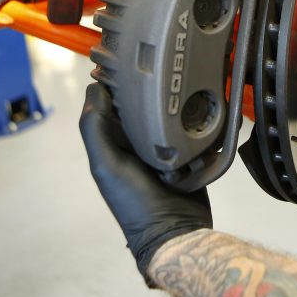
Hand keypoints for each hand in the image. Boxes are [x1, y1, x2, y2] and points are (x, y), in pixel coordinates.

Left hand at [79, 83, 212, 282]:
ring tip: (188, 110)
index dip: (123, 79)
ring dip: (182, 111)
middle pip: (149, 101)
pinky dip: (199, 127)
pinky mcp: (192, 152)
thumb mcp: (106, 165)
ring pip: (176, 112)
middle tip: (172, 82)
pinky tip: (202, 126)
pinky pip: (197, 129)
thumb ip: (95, 127)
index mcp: (115, 137)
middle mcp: (139, 138)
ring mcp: (167, 145)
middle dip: (159, 93)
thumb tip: (97, 84)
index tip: (137, 62)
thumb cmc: (134, 202)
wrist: (177, 234)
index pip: (116, 97)